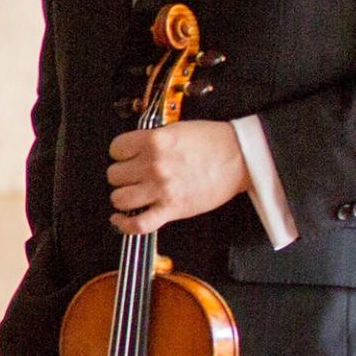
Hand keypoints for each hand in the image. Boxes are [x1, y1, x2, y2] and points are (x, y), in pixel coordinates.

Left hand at [106, 119, 248, 234]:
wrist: (240, 158)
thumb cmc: (214, 142)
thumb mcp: (177, 130)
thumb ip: (152, 140)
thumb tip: (134, 152)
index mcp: (155, 141)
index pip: (116, 149)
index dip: (120, 154)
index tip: (126, 158)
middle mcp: (154, 165)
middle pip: (114, 175)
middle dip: (122, 176)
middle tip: (133, 176)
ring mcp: (162, 188)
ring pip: (120, 199)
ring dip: (123, 198)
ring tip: (133, 194)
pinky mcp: (172, 209)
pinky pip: (138, 224)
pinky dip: (125, 225)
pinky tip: (120, 220)